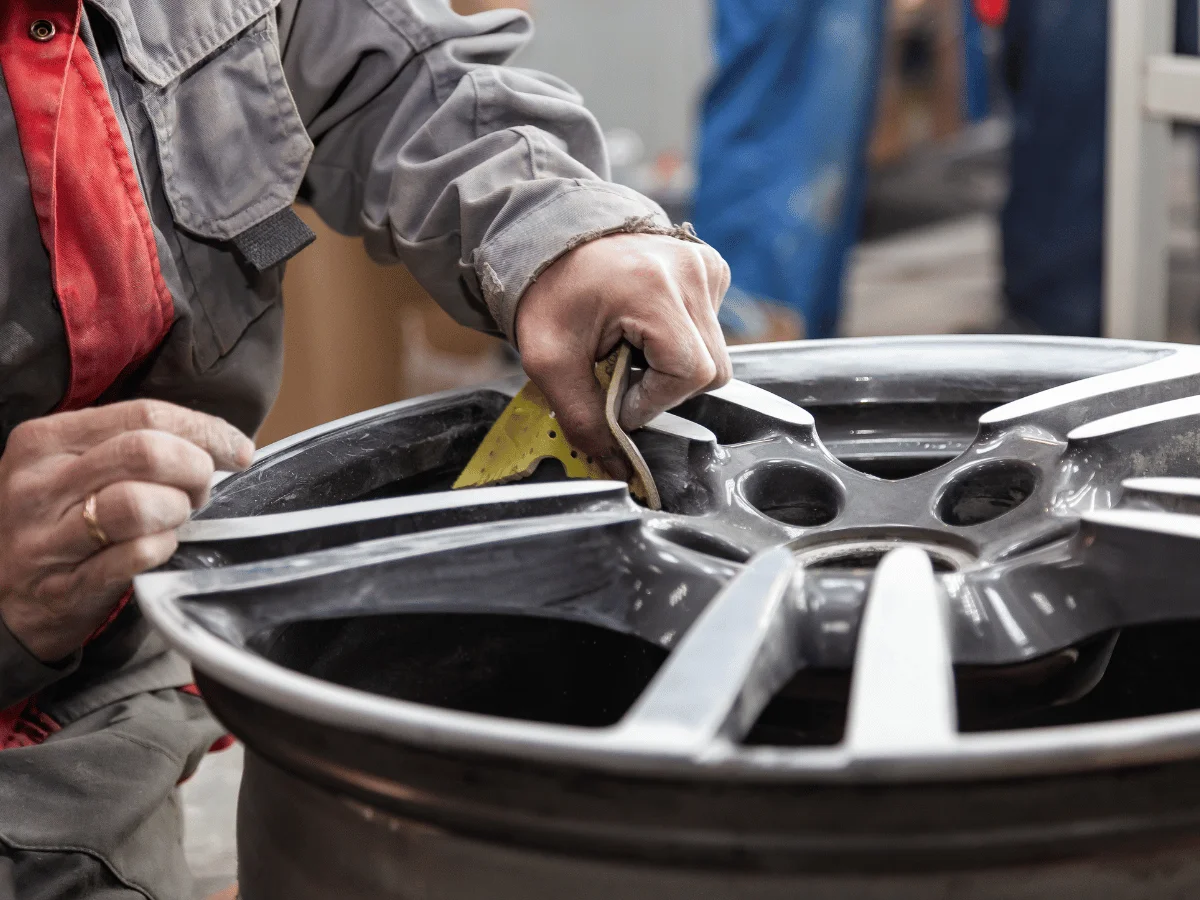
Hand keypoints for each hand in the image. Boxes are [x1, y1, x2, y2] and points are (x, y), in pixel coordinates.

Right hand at [0, 400, 253, 661]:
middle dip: (195, 470)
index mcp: (46, 441)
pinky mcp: (65, 586)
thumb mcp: (73, 469)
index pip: (144, 413)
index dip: (205, 430)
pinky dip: (162, 549)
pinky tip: (156, 549)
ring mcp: (47, 538)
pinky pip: (135, 556)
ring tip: (173, 520)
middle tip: (200, 491)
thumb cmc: (55, 524)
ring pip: (139, 503)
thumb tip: (217, 441)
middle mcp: (40, 484)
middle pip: (147, 452)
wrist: (0, 602)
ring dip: (177, 511)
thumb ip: (131, 445)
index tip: (237, 449)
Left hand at [515, 233, 731, 476]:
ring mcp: (704, 266)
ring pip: (716, 353)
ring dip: (675, 367)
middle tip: (623, 377)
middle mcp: (690, 272)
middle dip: (666, 388)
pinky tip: (648, 328)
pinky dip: (683, 340)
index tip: (618, 399)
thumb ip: (583, 418)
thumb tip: (615, 465)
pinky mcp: (709, 267)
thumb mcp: (550, 362)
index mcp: (652, 289)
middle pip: (712, 370)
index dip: (655, 401)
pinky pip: (712, 327)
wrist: (550, 239)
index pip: (688, 373)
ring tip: (631, 348)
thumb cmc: (547, 293)